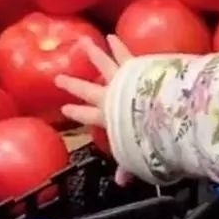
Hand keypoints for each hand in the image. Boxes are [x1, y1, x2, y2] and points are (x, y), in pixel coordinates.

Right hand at [55, 34, 133, 184]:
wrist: (158, 112)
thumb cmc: (147, 134)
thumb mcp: (136, 155)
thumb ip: (129, 166)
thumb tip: (121, 182)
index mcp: (107, 118)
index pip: (87, 116)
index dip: (76, 113)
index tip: (65, 108)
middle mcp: (109, 97)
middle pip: (86, 89)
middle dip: (72, 84)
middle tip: (59, 78)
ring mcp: (121, 80)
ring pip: (103, 64)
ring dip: (93, 53)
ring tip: (84, 42)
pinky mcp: (135, 68)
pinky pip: (125, 54)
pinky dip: (119, 45)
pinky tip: (113, 36)